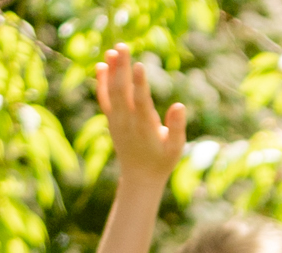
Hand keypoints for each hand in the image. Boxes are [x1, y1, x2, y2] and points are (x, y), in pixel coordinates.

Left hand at [96, 47, 187, 197]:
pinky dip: (101, 82)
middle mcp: (127, 122)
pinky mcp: (111, 120)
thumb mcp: (176, 148)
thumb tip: (180, 105)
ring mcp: (116, 120)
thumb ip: (178, 128)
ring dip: (111, 71)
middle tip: (123, 46)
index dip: (139, 83)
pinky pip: (104, 98)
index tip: (138, 64)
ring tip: (113, 50)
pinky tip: (102, 65)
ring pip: (111, 92)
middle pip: (122, 91)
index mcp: (145, 128)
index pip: (141, 102)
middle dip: (121, 68)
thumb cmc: (162, 161)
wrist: (139, 177)